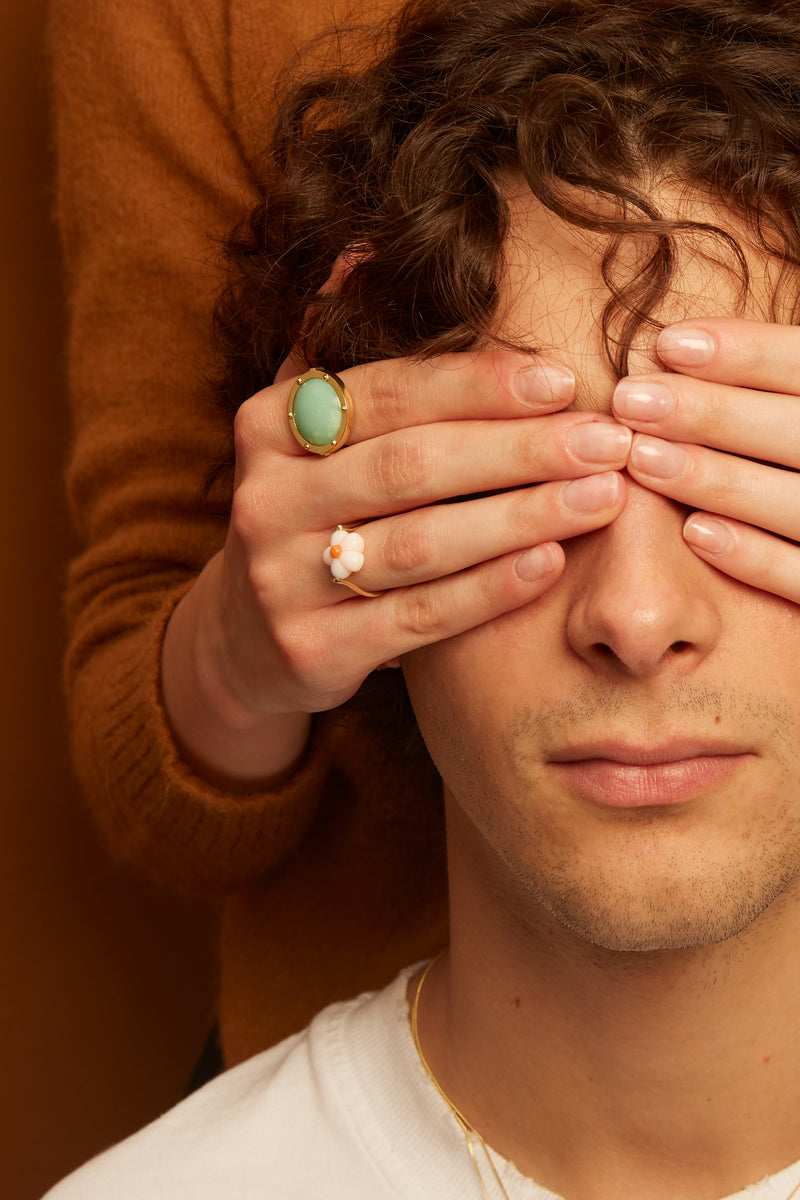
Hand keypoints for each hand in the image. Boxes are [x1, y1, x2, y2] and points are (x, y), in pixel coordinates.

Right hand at [164, 349, 630, 785]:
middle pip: (411, 467)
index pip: (386, 394)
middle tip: (607, 440)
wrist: (246, 637)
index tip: (562, 380)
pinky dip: (489, 590)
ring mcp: (284, 580)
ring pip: (421, 543)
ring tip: (601, 496)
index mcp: (267, 426)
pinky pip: (418, 617)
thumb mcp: (297, 428)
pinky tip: (551, 562)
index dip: (477, 385)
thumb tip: (363, 247)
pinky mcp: (313, 650)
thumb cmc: (303, 512)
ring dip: (521, 517)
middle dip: (519, 450)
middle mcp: (265, 499)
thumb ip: (328, 345)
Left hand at [613, 317, 799, 603]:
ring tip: (641, 458)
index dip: (747, 352)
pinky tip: (693, 531)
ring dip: (716, 479)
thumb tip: (677, 347)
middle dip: (712, 413)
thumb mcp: (791, 412)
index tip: (668, 343)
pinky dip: (754, 555)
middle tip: (631, 400)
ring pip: (794, 503)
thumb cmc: (794, 457)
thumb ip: (770, 386)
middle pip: (796, 432)